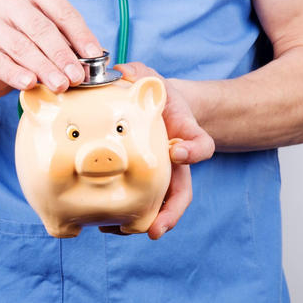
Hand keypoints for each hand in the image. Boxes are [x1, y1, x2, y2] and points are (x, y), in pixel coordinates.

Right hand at [0, 0, 101, 96]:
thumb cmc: (33, 45)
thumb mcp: (56, 39)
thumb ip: (73, 44)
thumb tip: (98, 57)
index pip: (60, 9)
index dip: (79, 34)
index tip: (94, 56)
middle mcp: (9, 0)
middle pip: (39, 27)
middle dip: (61, 54)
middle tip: (76, 76)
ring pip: (20, 45)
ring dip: (43, 67)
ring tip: (60, 85)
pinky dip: (16, 74)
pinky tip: (30, 84)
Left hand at [100, 62, 214, 239]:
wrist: (152, 111)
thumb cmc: (154, 97)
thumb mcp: (151, 79)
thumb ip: (140, 74)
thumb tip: (123, 71)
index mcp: (183, 137)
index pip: (200, 146)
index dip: (192, 151)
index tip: (176, 151)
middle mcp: (175, 163)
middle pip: (181, 193)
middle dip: (169, 214)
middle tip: (155, 229)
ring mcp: (160, 176)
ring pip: (159, 207)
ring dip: (142, 223)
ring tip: (120, 231)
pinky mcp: (140, 183)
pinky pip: (136, 206)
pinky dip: (123, 218)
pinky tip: (102, 224)